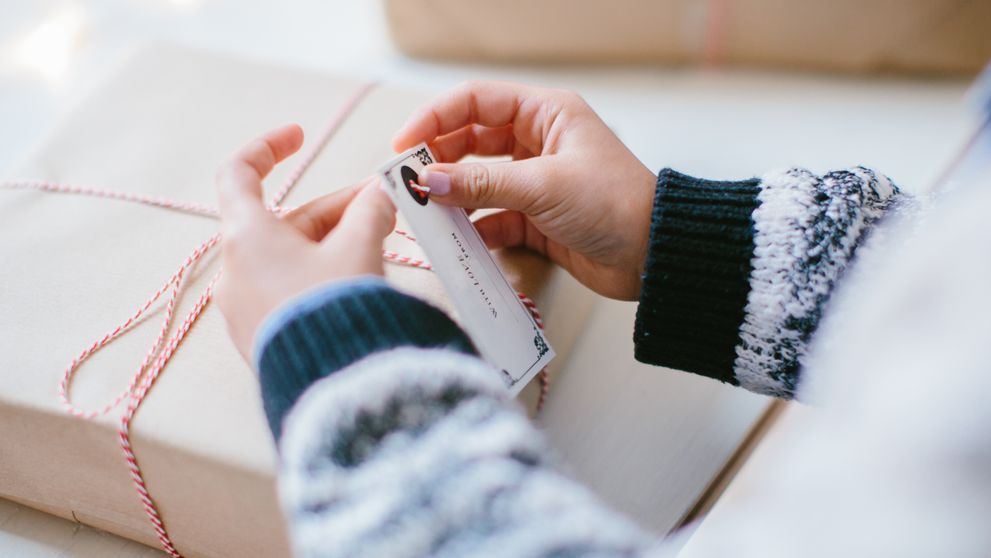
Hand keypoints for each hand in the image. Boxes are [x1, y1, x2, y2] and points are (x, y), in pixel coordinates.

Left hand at [214, 124, 395, 359]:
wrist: (335, 387)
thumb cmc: (337, 307)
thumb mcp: (359, 248)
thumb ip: (370, 212)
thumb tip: (380, 196)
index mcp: (246, 237)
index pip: (239, 173)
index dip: (268, 147)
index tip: (299, 136)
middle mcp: (234, 270)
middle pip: (285, 221)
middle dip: (337, 210)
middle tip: (384, 206)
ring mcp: (244, 308)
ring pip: (291, 259)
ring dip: (334, 244)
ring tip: (380, 245)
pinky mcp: (262, 338)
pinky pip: (289, 291)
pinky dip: (320, 276)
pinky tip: (358, 282)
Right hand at [392, 81, 656, 300]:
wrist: (654, 255)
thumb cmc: (615, 203)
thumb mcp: (544, 186)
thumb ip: (483, 184)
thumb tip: (432, 182)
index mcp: (545, 114)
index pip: (476, 102)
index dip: (435, 119)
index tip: (405, 146)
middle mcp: (537, 143)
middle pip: (471, 142)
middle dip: (439, 160)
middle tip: (408, 182)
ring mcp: (535, 182)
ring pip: (478, 183)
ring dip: (453, 197)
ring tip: (426, 213)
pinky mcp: (536, 219)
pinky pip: (492, 219)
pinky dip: (474, 229)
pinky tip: (458, 240)